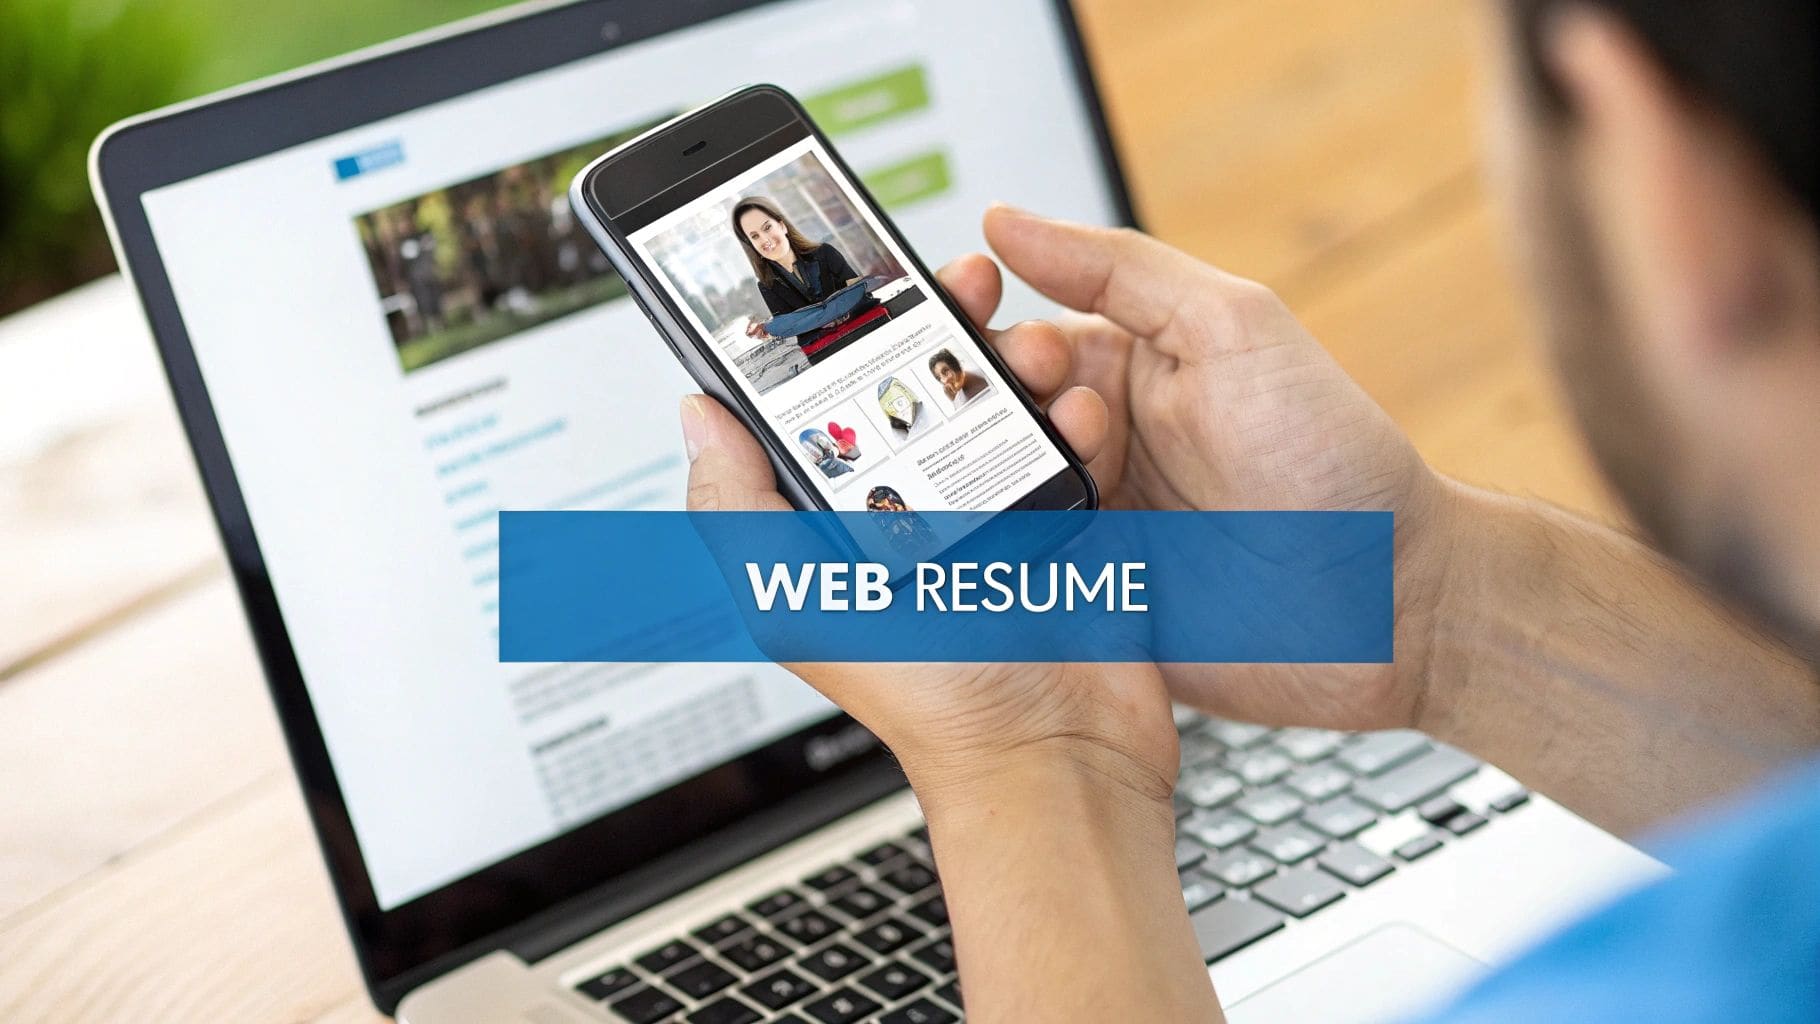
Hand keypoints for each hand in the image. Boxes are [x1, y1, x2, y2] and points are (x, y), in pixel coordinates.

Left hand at [678, 260, 1176, 807]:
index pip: (820, 400)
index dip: (827, 328)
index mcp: (839, 517)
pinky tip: (1079, 412)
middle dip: (940, 319)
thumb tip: (697, 411)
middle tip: (961, 281)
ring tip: (1033, 348)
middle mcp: (910, 504)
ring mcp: (991, 507)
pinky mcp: (1062, 516)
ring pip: (999, 393)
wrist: (1056, 751)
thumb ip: (737, 508)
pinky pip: (1070, 436)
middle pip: (918, 379)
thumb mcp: (798, 599)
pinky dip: (1078, 413)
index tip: (844, 267)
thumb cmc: (926, 694)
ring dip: (1019, 356)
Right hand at [969, 204, 1456, 733]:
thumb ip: (1121, 269)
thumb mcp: (1235, 326)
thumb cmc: (1333, 460)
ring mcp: (1081, 526)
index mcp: (1119, 369)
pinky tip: (1005, 542)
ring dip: (988, 480)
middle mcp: (1090, 447)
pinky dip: (993, 558)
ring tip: (1048, 477)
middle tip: (1025, 404)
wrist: (1385, 600)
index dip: (979, 321)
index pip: (1013, 335)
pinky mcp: (1079, 601)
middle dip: (979, 401)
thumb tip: (1010, 221)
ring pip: (981, 495)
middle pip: (981, 416)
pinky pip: (1008, 576)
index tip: (973, 308)